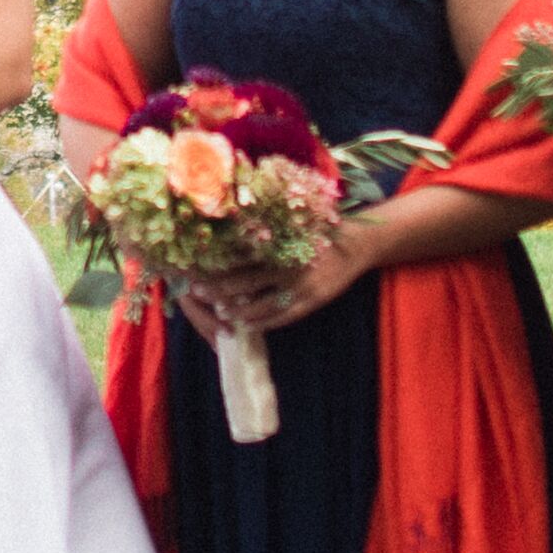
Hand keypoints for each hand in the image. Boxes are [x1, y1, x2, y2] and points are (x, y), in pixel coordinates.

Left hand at [171, 230, 354, 338]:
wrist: (356, 245)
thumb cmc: (320, 231)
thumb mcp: (293, 226)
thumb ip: (268, 234)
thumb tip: (232, 232)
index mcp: (281, 245)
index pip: (241, 256)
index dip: (219, 262)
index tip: (198, 266)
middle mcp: (287, 266)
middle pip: (246, 280)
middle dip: (220, 288)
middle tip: (197, 292)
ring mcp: (300, 286)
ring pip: (261, 302)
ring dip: (238, 310)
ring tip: (219, 313)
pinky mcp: (311, 301)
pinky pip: (282, 316)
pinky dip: (263, 323)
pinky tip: (246, 326)